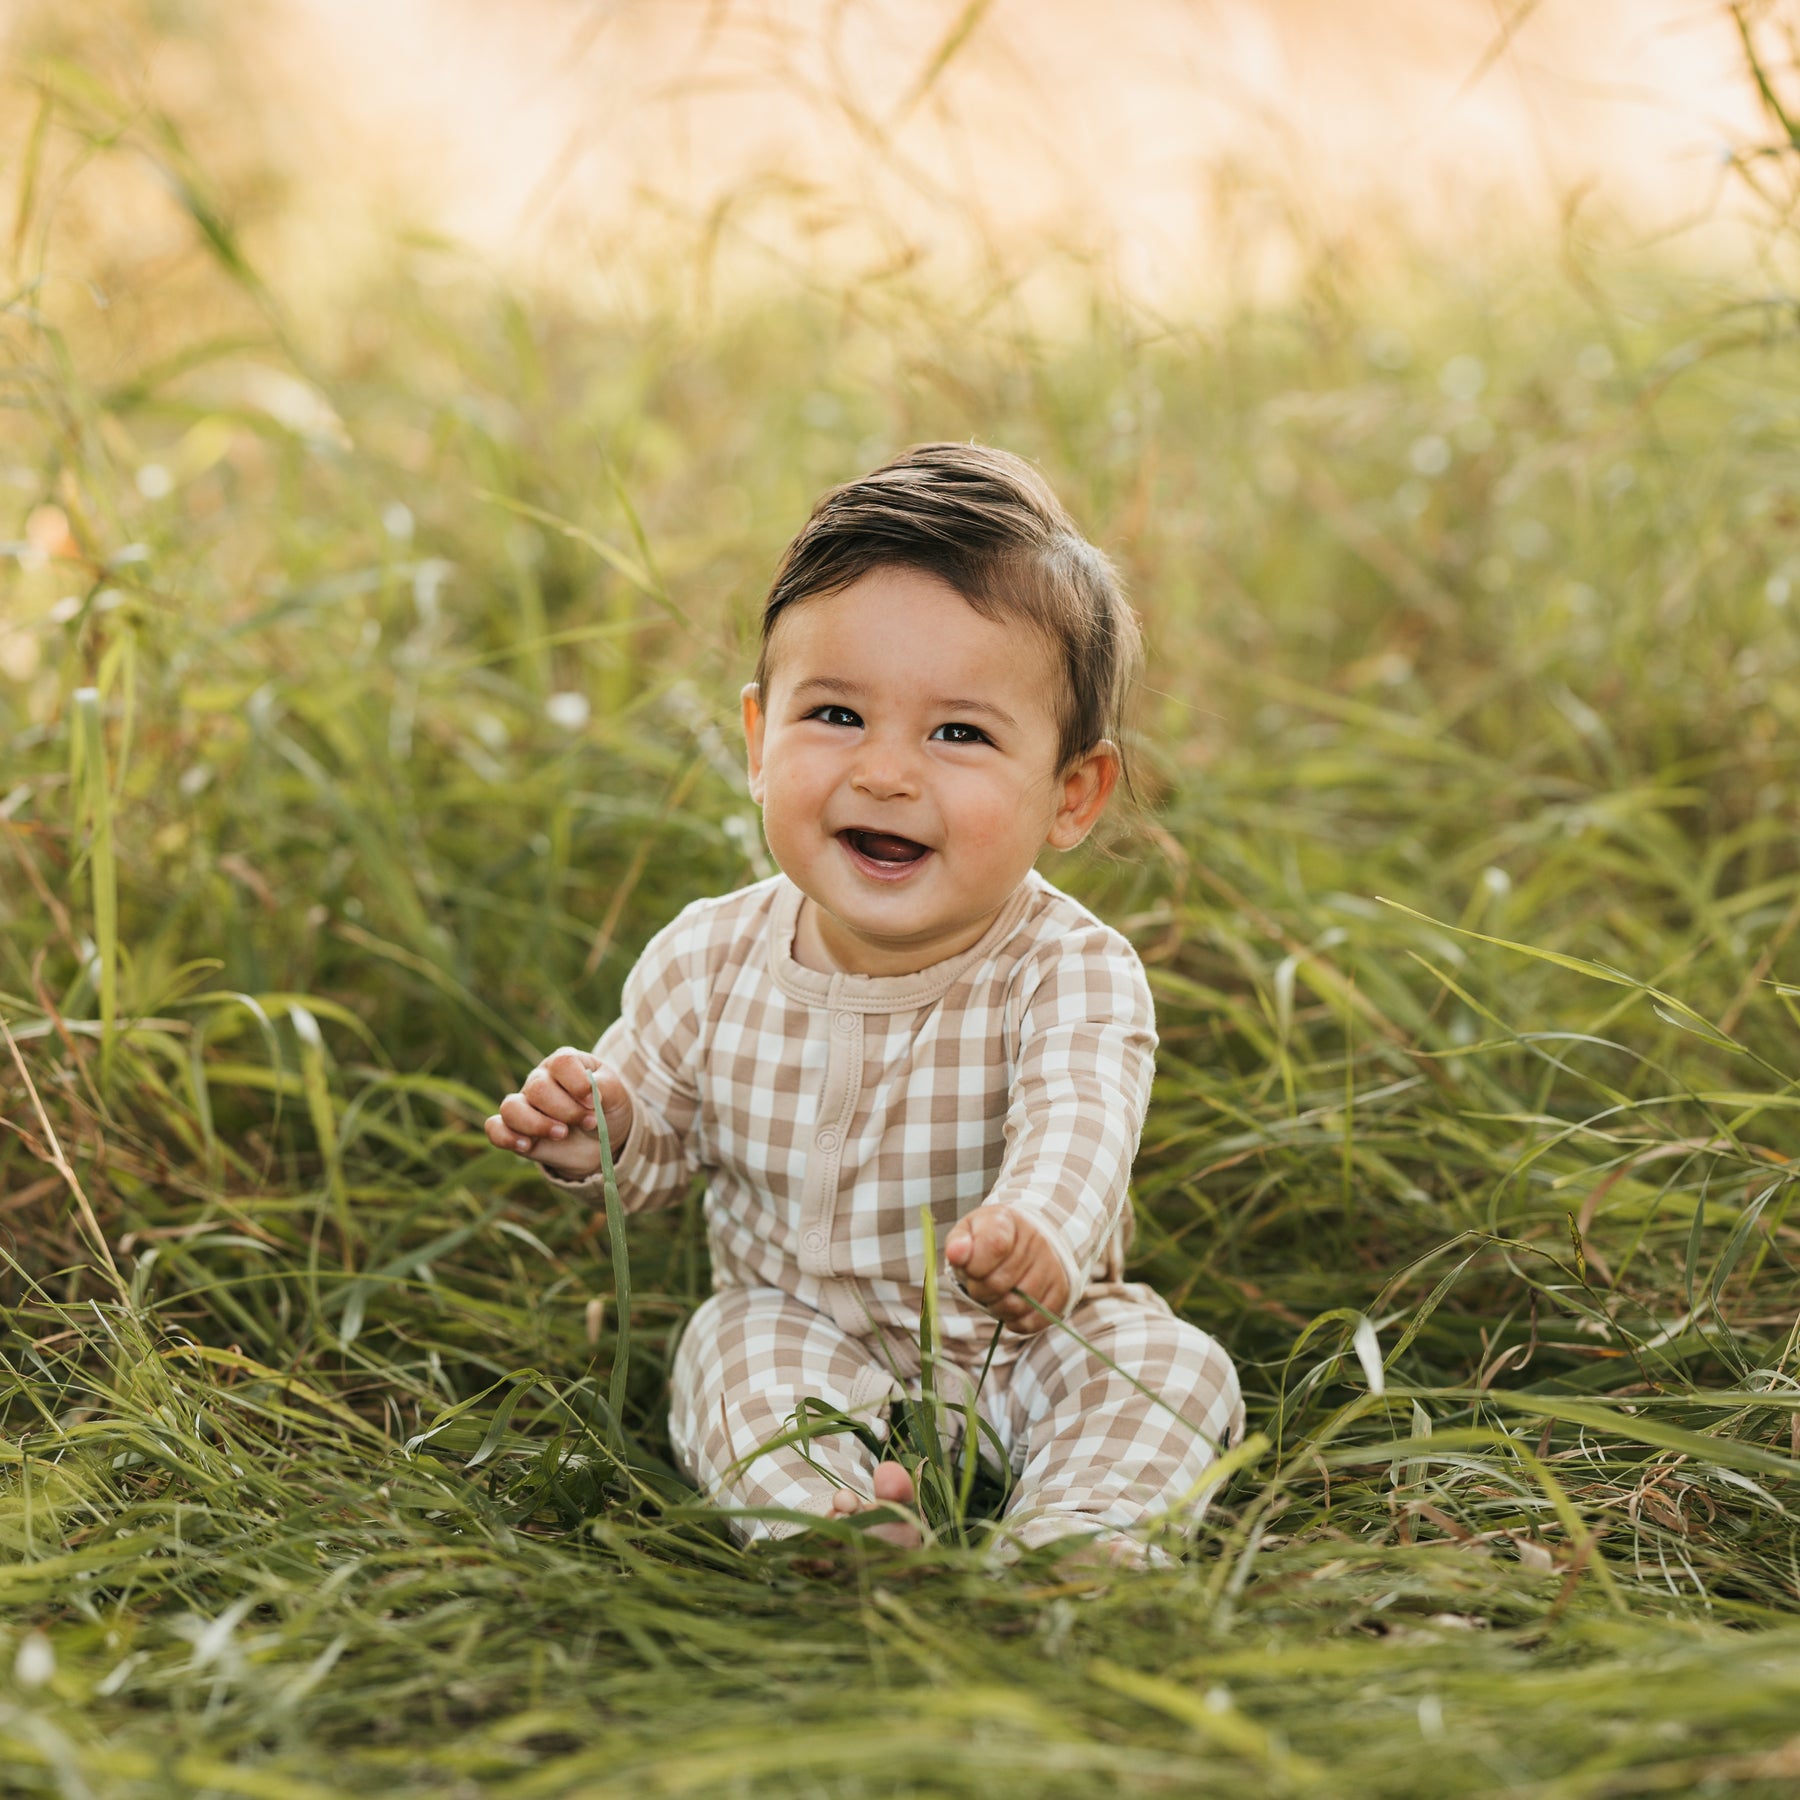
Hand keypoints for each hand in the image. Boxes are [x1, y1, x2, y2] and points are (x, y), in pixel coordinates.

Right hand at [484, 1048, 632, 1179]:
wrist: (602, 1141)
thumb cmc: (608, 1110)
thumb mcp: (616, 1095)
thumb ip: (604, 1088)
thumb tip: (590, 1092)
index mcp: (566, 1063)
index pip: (561, 1062)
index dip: (577, 1083)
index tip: (595, 1103)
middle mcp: (540, 1079)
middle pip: (538, 1088)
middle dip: (566, 1110)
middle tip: (589, 1122)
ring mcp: (525, 1104)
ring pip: (511, 1107)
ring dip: (537, 1124)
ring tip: (562, 1134)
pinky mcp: (516, 1130)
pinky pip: (495, 1128)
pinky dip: (506, 1137)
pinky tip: (527, 1146)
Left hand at [943, 1205, 1068, 1333]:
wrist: (1027, 1239)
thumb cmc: (989, 1238)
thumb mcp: (969, 1231)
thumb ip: (959, 1242)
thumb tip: (956, 1253)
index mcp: (1008, 1221)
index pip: (993, 1245)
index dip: (974, 1267)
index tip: (969, 1268)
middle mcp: (1036, 1240)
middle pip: (999, 1283)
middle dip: (979, 1290)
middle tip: (979, 1282)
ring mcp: (1052, 1266)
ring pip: (1016, 1305)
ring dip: (996, 1307)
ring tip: (994, 1294)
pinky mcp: (1061, 1292)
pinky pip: (1032, 1321)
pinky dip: (1014, 1321)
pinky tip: (1010, 1305)